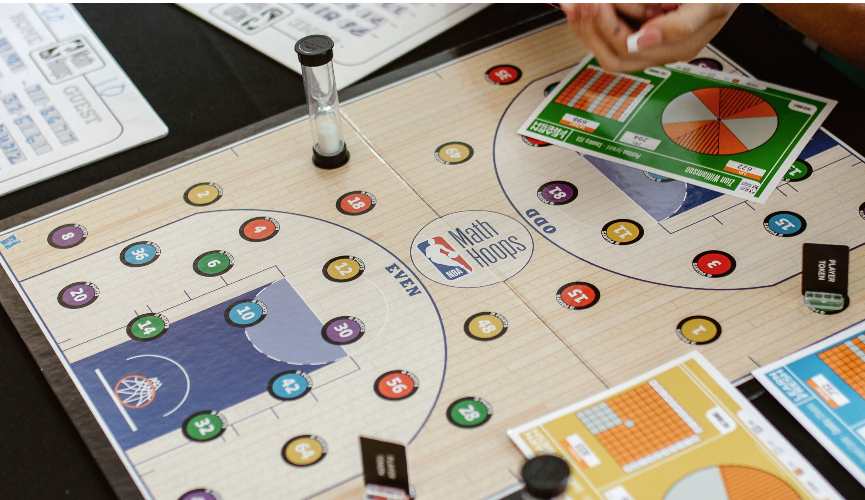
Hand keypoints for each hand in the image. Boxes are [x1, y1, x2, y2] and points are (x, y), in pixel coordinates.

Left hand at [561, 3, 738, 71]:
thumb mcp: (708, 5)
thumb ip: (680, 26)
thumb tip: (644, 40)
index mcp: (676, 48)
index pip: (625, 51)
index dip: (605, 27)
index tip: (596, 3)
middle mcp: (659, 50)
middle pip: (611, 56)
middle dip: (590, 30)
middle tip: (579, 4)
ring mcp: (650, 42)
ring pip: (607, 48)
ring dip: (586, 27)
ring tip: (577, 4)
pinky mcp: (643, 30)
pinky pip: (612, 35)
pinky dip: (593, 22)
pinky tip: (584, 7)